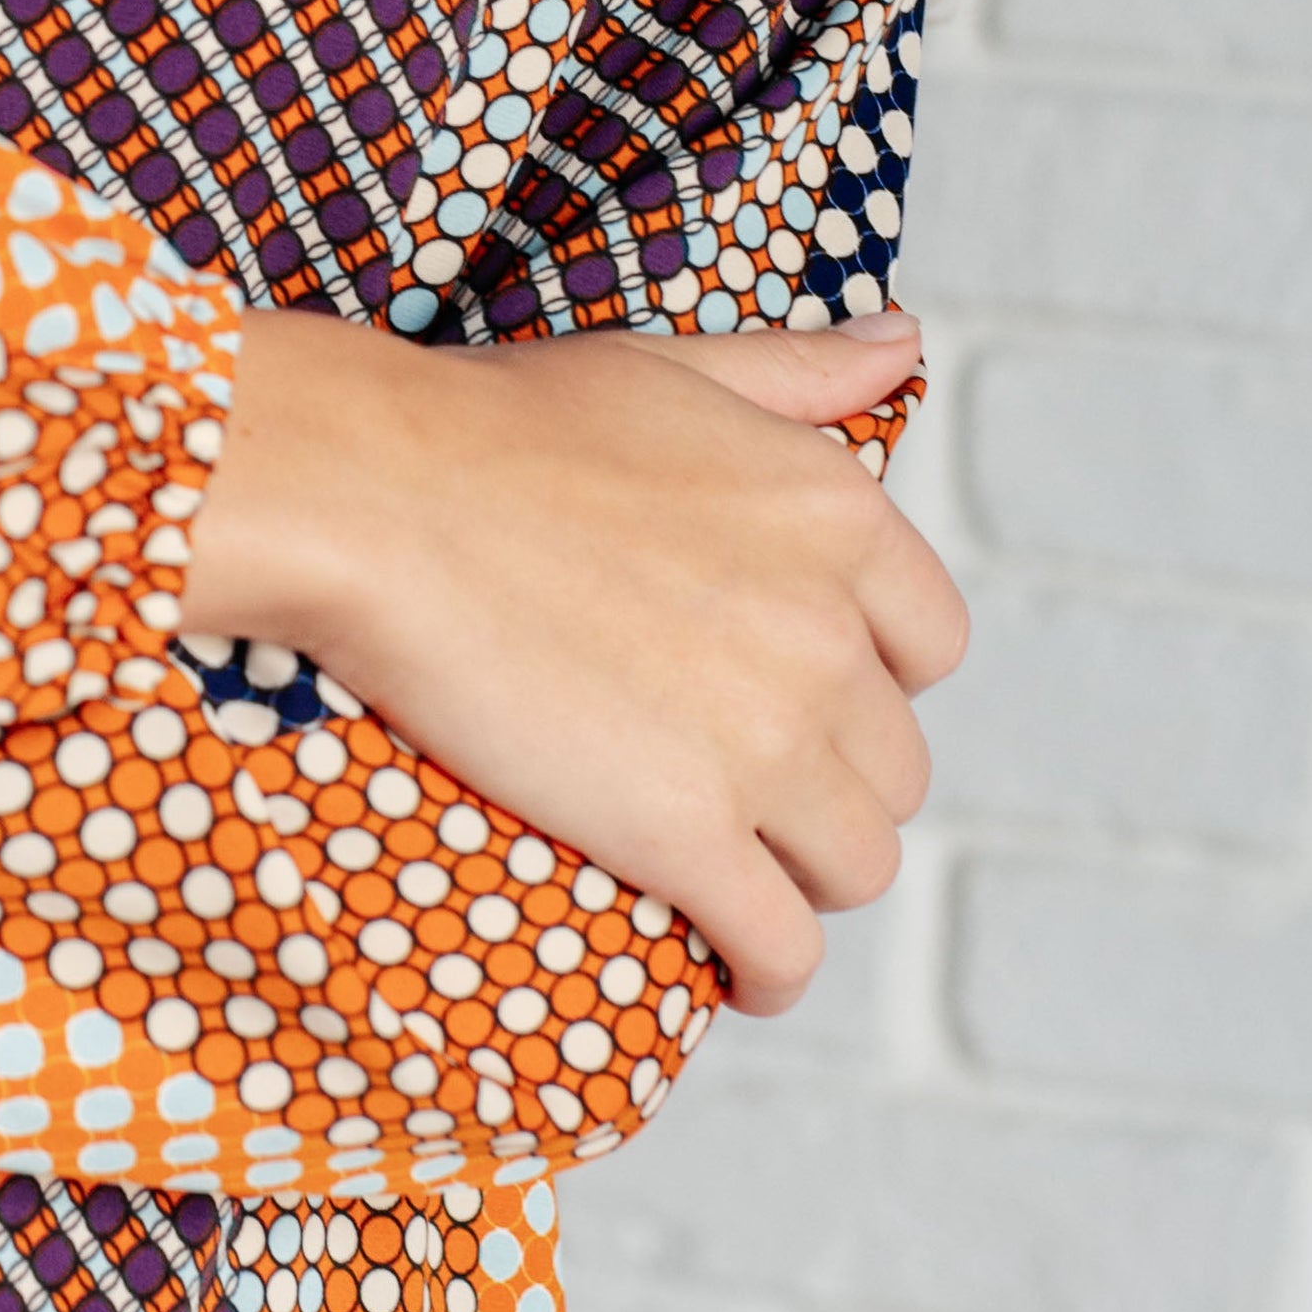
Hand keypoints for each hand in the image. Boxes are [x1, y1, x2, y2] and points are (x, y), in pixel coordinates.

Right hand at [178, 307, 961, 1013]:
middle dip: (832, 787)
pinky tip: (738, 973)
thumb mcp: (674, 371)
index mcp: (836, 514)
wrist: (378, 499)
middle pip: (894, 766)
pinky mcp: (688, 831)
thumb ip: (799, 371)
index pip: (932, 644)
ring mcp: (766, 739)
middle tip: (747, 797)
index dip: (873, 682)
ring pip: (856, 864)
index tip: (808, 700)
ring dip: (806, 882)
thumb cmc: (498, 427)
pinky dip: (769, 970)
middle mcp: (828, 630)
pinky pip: (780, 942)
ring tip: (742, 884)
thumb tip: (902, 339)